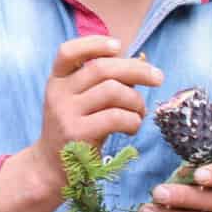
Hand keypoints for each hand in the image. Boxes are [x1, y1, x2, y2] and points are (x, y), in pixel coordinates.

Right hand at [33, 36, 163, 181]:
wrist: (52, 168)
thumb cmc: (76, 129)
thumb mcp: (80, 102)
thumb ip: (103, 83)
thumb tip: (141, 63)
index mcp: (57, 80)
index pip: (68, 51)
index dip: (94, 43)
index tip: (119, 46)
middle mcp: (58, 94)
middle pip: (101, 68)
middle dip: (137, 70)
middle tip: (158, 78)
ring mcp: (66, 114)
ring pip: (113, 91)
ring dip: (136, 101)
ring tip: (140, 112)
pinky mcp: (78, 134)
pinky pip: (116, 117)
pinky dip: (133, 121)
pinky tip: (132, 128)